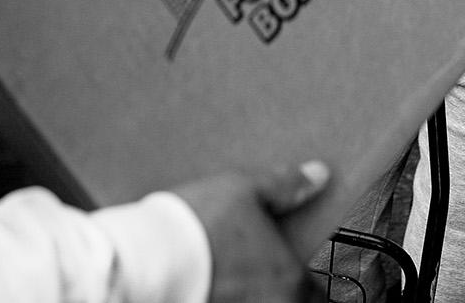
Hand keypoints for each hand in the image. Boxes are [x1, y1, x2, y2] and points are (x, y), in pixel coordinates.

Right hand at [174, 160, 330, 302]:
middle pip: (288, 301)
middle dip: (277, 286)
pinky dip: (227, 293)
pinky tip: (213, 278)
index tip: (296, 270)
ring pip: (258, 302)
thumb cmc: (196, 225)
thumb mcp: (246, 189)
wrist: (145, 256)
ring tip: (230, 267)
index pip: (316, 295)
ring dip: (252, 291)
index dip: (306, 282)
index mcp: (288, 279)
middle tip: (260, 262)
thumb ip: (287, 186)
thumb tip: (318, 175)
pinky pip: (230, 302)